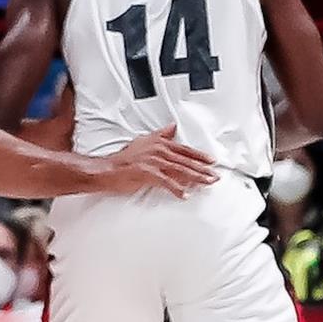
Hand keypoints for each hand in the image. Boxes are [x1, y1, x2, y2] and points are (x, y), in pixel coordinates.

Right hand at [101, 124, 217, 197]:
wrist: (107, 169)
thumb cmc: (124, 158)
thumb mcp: (143, 141)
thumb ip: (160, 135)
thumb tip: (172, 127)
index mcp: (160, 144)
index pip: (185, 150)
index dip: (200, 156)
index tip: (211, 161)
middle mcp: (159, 152)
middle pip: (186, 161)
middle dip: (203, 169)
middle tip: (215, 175)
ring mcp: (154, 162)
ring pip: (180, 170)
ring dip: (196, 178)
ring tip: (207, 183)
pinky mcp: (148, 174)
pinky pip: (166, 182)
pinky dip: (177, 189)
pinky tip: (185, 194)